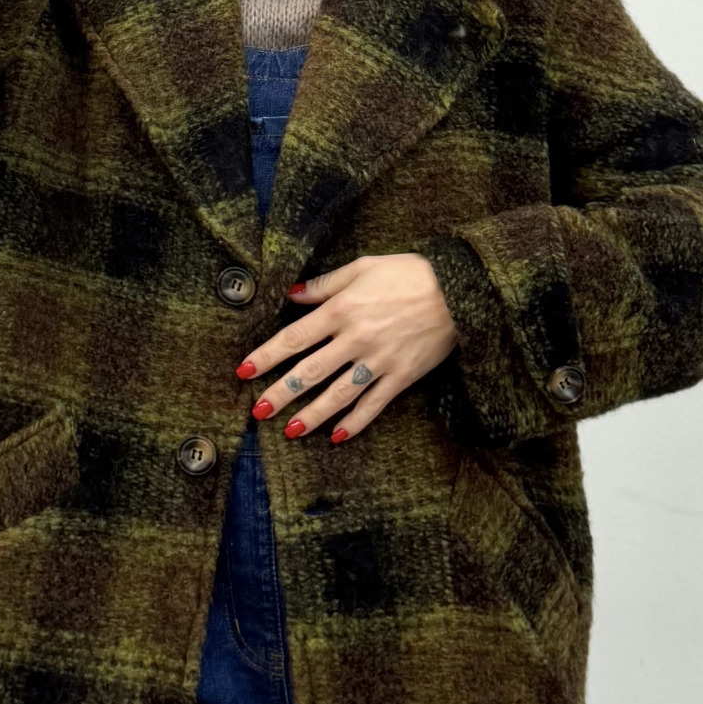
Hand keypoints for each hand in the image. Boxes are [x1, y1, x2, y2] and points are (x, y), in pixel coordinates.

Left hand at [236, 254, 459, 443]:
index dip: (266, 356)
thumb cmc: (409, 273)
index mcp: (341, 310)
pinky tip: (336, 436)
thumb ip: (325, 284)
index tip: (244, 371)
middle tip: (258, 411)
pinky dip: (355, 422)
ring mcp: (378, 362)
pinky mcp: (401, 377)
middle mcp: (355, 339)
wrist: (458, 290)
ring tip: (290, 430)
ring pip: (337, 394)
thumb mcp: (363, 267)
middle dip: (281, 393)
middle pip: (310, 372)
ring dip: (312, 415)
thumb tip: (292, 294)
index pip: (294, 338)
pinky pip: (373, 405)